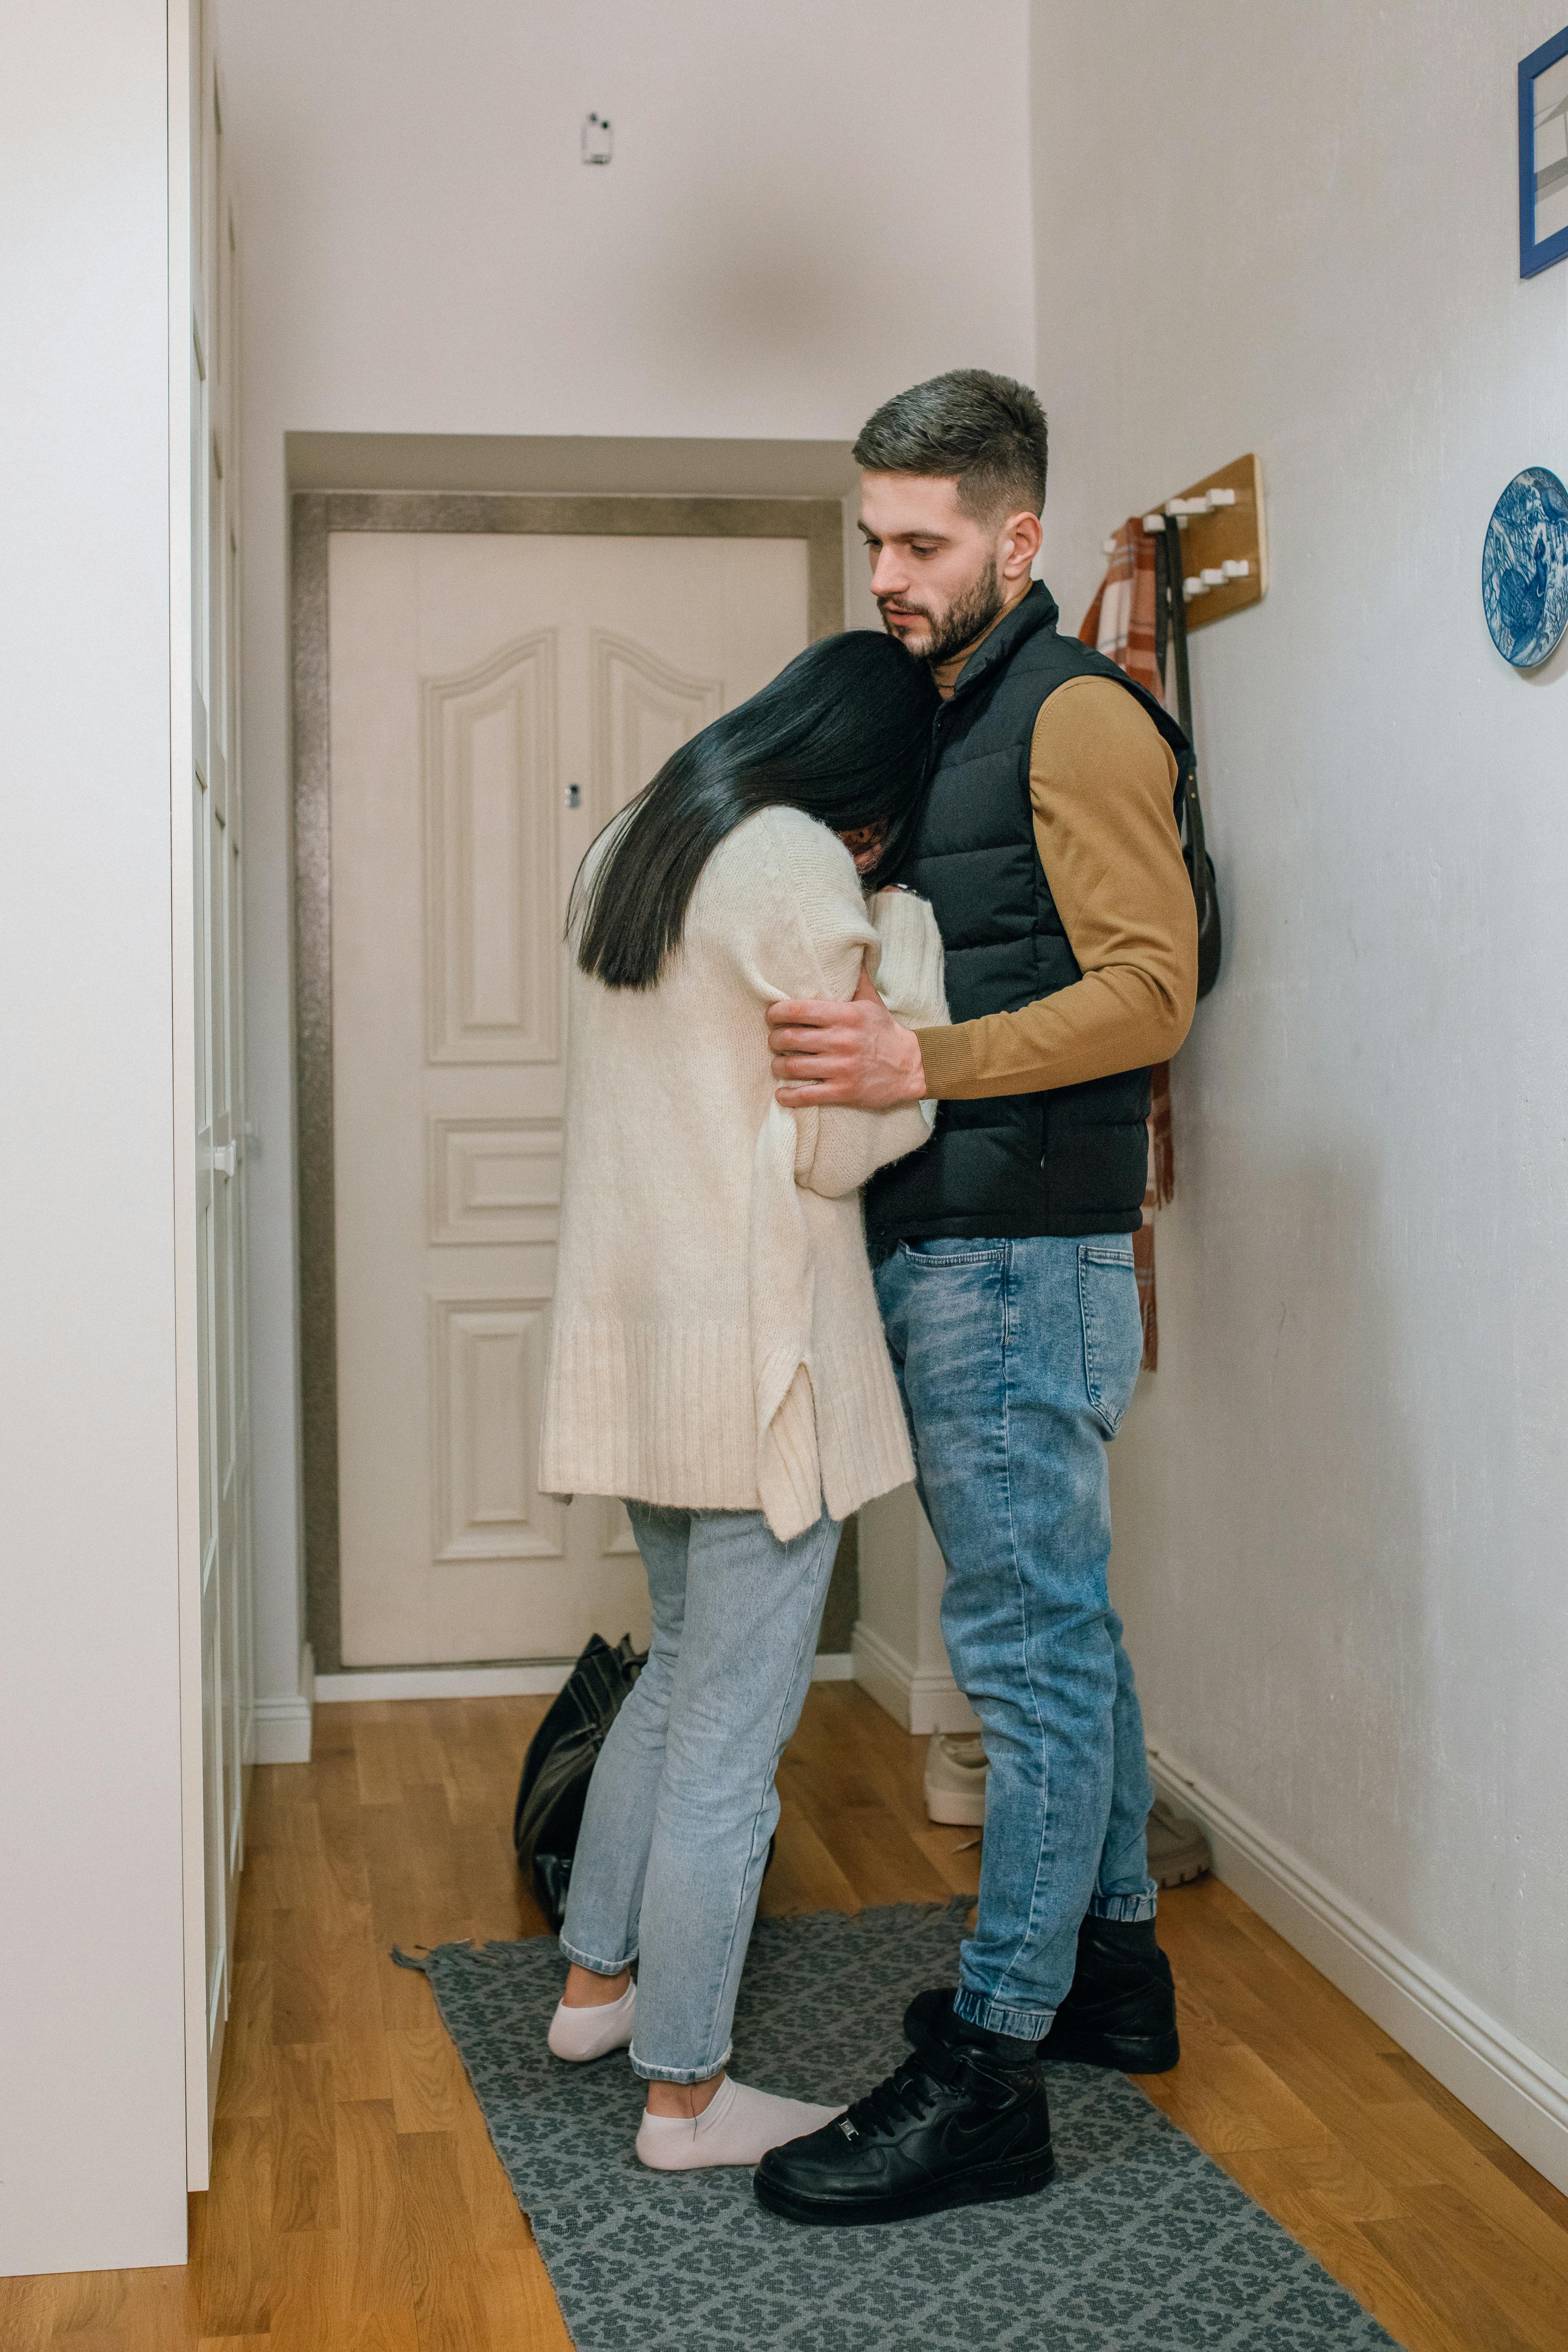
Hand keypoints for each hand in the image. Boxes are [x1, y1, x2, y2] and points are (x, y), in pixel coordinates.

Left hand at [768, 965, 926, 1108]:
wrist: (911, 1066)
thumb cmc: (885, 1031)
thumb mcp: (872, 1001)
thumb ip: (857, 978)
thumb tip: (854, 948)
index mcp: (845, 1015)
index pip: (798, 1010)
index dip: (776, 1012)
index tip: (771, 1016)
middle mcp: (841, 1040)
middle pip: (789, 1038)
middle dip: (774, 1040)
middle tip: (775, 1041)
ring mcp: (842, 1067)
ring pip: (793, 1067)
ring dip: (778, 1066)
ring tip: (778, 1064)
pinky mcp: (844, 1091)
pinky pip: (806, 1096)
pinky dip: (789, 1097)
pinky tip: (782, 1094)